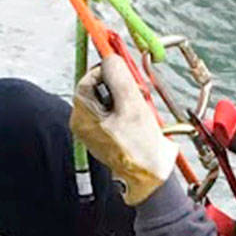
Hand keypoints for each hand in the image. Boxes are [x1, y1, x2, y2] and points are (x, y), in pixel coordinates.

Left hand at [71, 53, 178, 205]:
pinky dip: (131, 108)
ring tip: (143, 108)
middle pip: (100, 87)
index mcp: (83, 116)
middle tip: (138, 89)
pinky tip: (143, 117)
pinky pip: (118, 111)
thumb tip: (110, 57)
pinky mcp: (111, 133)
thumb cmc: (139, 148)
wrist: (151, 178)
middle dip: (121, 85)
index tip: (122, 62)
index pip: (88, 79)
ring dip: (129, 96)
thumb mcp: (132, 107)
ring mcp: (97, 129)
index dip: (106, 68)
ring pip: (112, 98)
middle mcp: (86, 122)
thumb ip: (119, 79)